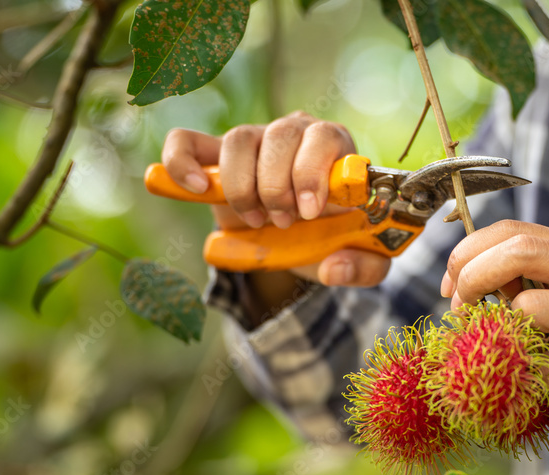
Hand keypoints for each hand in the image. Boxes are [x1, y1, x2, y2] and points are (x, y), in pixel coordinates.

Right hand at [161, 111, 390, 286]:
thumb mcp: (362, 258)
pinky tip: (197, 190)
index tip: (309, 212)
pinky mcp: (215, 156)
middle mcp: (295, 131)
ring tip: (257, 221)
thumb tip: (334, 268)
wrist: (300, 239)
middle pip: (280, 135)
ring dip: (244, 187)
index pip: (324, 136)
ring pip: (239, 140)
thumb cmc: (334, 236)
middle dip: (278, 187)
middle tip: (284, 223)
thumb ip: (365, 267)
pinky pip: (187, 141)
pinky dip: (183, 162)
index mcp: (336, 147)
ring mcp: (254, 139)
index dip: (312, 172)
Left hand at [440, 220, 548, 432]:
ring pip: (529, 307)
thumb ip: (520, 280)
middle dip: (473, 278)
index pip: (510, 230)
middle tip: (462, 313)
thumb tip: (462, 281)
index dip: (467, 254)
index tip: (449, 287)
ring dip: (505, 335)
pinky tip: (541, 381)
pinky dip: (532, 377)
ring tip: (514, 351)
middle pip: (518, 249)